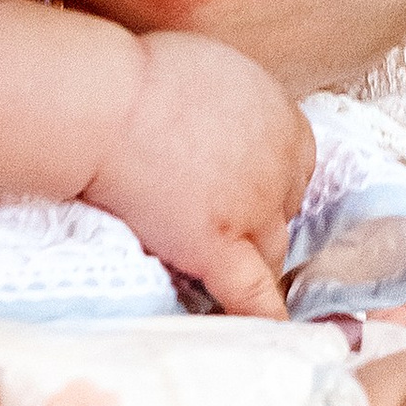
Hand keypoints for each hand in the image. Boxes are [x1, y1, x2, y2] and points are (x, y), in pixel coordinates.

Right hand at [81, 28, 310, 317]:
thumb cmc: (139, 76)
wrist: (107, 104)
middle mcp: (282, 167)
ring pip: (272, 252)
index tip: (242, 188)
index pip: (297, 166)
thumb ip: (232, 106)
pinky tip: (276, 335)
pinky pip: (253, 293)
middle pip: (287, 209)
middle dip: (259, 218)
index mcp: (284, 119)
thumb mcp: (211, 71)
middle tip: (218, 222)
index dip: (269, 181)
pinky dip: (266, 315)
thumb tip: (221, 123)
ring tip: (226, 273)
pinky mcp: (219, 247)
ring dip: (253, 260)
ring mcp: (254, 211)